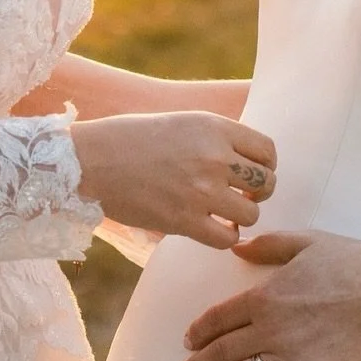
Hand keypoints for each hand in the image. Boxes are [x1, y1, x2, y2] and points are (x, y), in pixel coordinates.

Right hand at [71, 113, 276, 249]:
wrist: (93, 161)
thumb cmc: (133, 137)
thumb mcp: (183, 122)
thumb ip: (217, 138)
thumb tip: (249, 160)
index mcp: (215, 127)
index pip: (267, 151)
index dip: (266, 165)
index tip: (253, 172)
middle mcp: (214, 157)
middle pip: (266, 183)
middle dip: (259, 192)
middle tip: (242, 194)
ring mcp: (201, 191)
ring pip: (251, 213)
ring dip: (241, 215)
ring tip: (224, 211)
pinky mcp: (185, 221)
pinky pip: (227, 238)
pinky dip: (226, 237)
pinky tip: (213, 228)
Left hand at [177, 231, 360, 360]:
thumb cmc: (351, 263)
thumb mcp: (306, 241)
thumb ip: (268, 246)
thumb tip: (236, 248)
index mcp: (265, 296)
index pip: (221, 317)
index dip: (200, 330)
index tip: (188, 341)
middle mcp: (269, 330)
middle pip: (224, 351)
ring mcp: (289, 359)